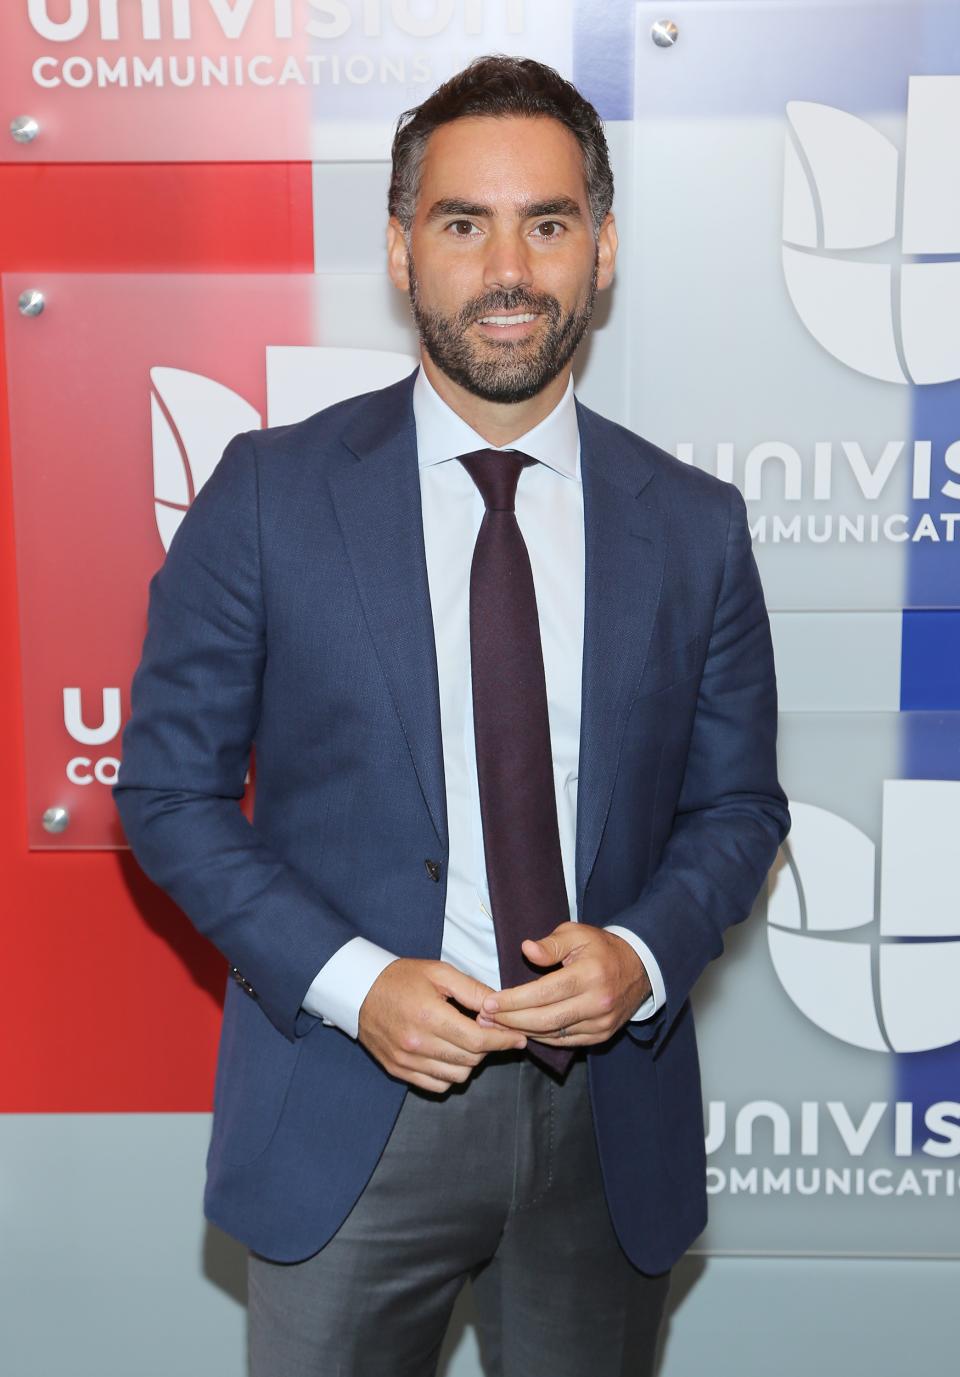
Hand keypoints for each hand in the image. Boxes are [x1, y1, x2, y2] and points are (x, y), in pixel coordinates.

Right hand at [357, 958, 527, 1092]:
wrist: (358, 990)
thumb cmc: (401, 977)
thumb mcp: (439, 972)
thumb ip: (473, 990)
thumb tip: (501, 1007)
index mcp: (429, 1016)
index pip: (478, 1040)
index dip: (503, 1040)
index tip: (517, 1037)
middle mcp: (417, 1043)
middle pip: (471, 1060)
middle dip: (488, 1047)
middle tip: (490, 1032)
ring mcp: (406, 1061)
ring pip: (457, 1076)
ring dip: (470, 1061)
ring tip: (468, 1041)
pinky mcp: (398, 1071)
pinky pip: (437, 1085)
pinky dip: (450, 1074)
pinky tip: (449, 1054)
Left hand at [476, 923, 650, 1046]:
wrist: (640, 967)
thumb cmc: (601, 947)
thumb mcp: (577, 933)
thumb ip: (550, 944)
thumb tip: (526, 950)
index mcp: (590, 974)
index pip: (543, 993)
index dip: (513, 1001)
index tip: (489, 1003)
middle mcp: (597, 1002)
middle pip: (545, 1019)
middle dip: (510, 1021)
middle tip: (485, 1018)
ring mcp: (601, 1022)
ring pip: (553, 1034)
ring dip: (521, 1032)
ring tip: (496, 1026)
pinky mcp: (602, 1035)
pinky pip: (565, 1041)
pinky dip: (541, 1038)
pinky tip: (522, 1031)